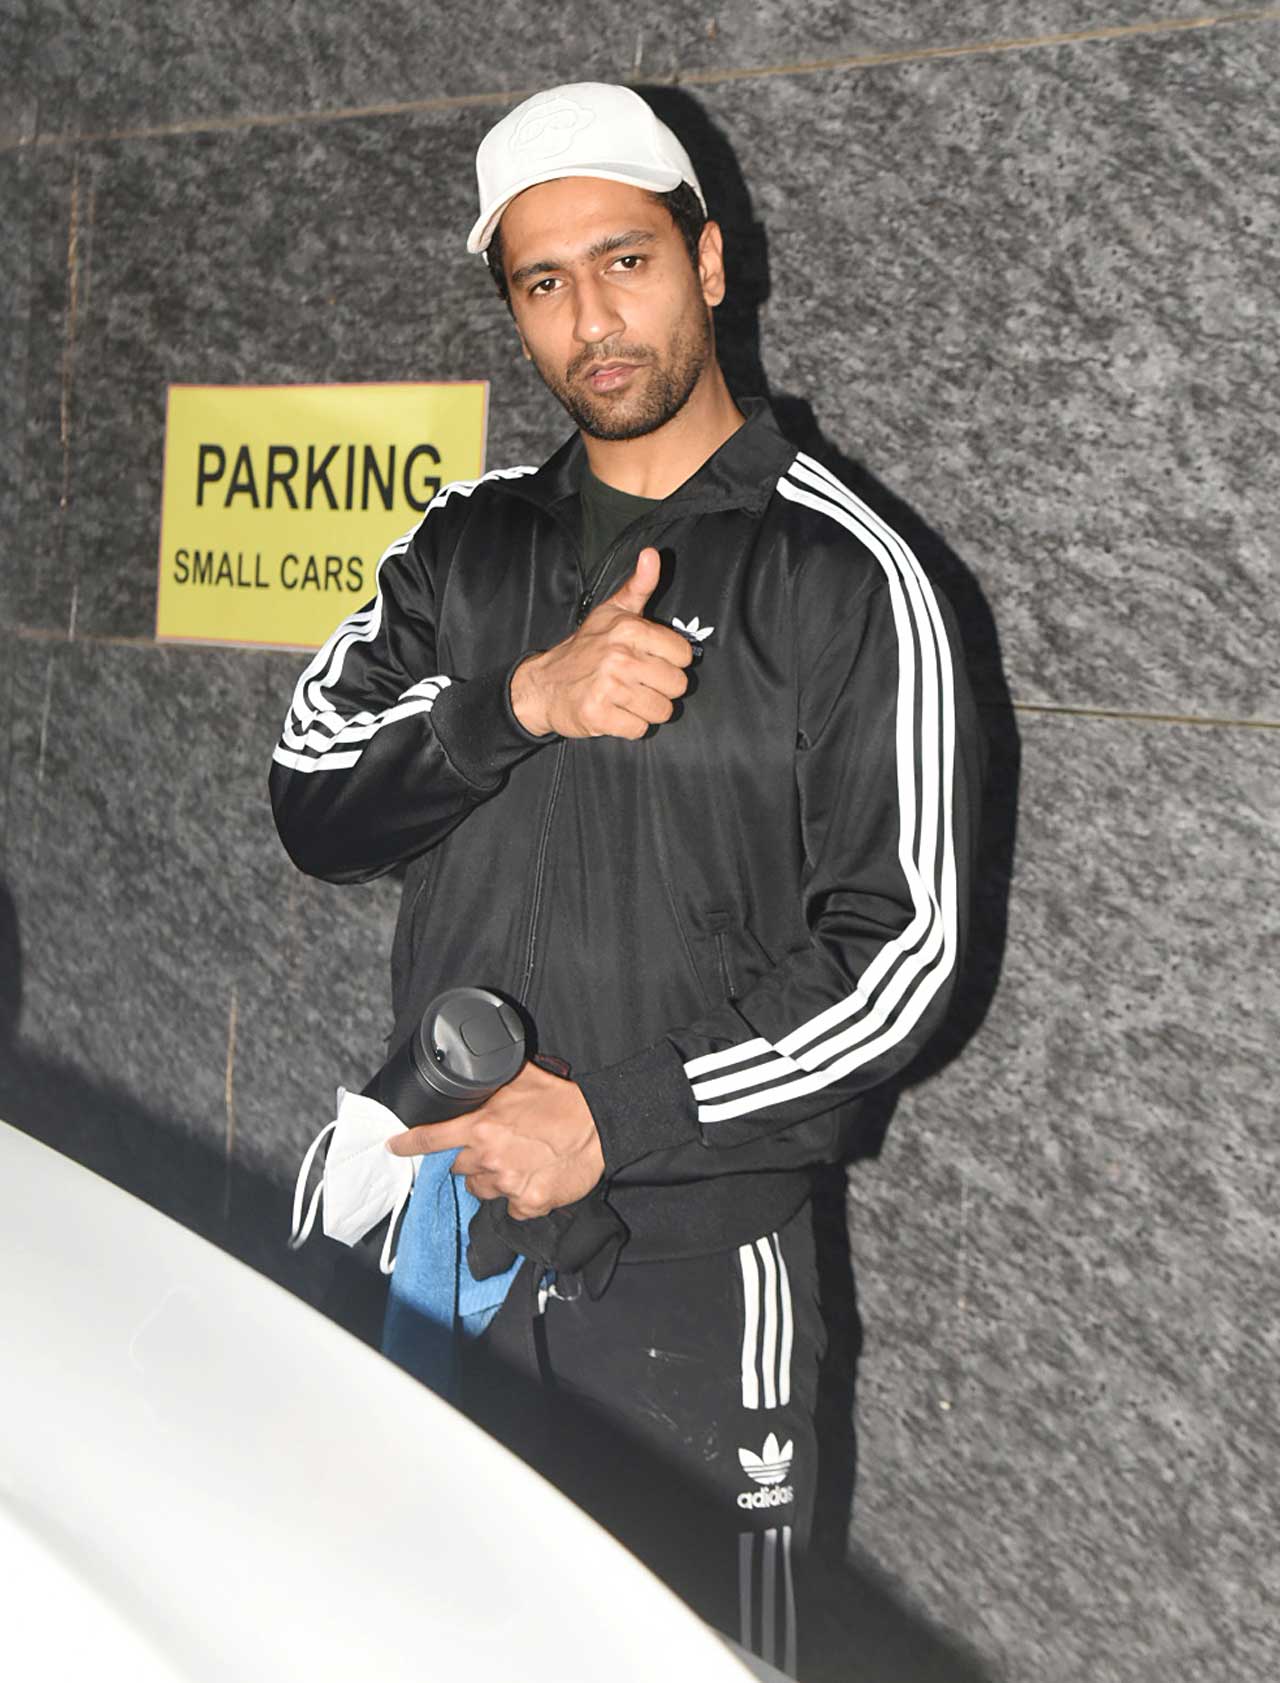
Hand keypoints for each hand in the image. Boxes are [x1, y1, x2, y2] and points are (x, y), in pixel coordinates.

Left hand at [385, 1062, 604, 1219]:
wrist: (600, 1127)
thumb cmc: (562, 1101)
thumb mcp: (521, 1079)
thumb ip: (490, 1083)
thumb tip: (474, 1072)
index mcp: (481, 1127)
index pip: (431, 1139)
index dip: (407, 1143)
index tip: (393, 1146)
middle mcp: (489, 1158)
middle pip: (457, 1167)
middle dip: (469, 1158)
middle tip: (493, 1147)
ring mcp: (508, 1185)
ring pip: (480, 1189)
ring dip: (490, 1179)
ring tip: (515, 1162)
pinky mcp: (528, 1204)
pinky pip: (510, 1207)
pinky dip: (517, 1196)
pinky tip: (532, 1179)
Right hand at [510, 547, 692, 739]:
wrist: (543, 684)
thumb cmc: (585, 648)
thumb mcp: (612, 612)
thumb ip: (639, 586)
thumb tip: (653, 554)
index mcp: (629, 629)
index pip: (684, 655)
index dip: (671, 661)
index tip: (650, 660)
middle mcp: (620, 657)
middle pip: (677, 685)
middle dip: (661, 688)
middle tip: (638, 683)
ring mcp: (608, 687)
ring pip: (661, 710)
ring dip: (647, 709)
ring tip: (627, 698)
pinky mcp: (598, 715)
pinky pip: (639, 729)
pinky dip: (630, 726)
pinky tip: (616, 712)